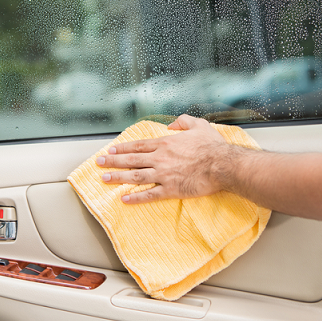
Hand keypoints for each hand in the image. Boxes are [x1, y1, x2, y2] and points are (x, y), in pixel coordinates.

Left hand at [96, 114, 233, 203]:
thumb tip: (173, 124)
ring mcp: (164, 175)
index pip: (138, 146)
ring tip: (104, 179)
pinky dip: (136, 197)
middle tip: (99, 163)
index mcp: (165, 144)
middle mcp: (160, 158)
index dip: (122, 148)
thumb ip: (184, 121)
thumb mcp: (199, 125)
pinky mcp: (171, 190)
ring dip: (118, 178)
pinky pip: (149, 195)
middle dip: (113, 162)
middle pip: (131, 160)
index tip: (110, 150)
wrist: (222, 165)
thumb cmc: (212, 146)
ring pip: (135, 176)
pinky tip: (124, 199)